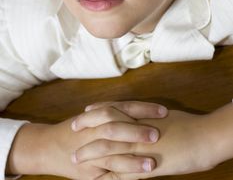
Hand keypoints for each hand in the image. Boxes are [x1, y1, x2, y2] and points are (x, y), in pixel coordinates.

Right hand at [7, 101, 167, 178]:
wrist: (49, 147)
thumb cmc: (76, 130)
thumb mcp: (93, 116)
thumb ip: (113, 112)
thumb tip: (142, 110)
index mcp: (97, 115)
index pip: (123, 108)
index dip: (143, 109)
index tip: (164, 111)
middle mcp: (93, 132)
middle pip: (116, 128)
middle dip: (136, 131)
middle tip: (157, 134)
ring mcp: (90, 153)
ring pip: (111, 154)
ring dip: (132, 160)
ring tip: (152, 164)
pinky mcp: (89, 172)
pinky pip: (107, 175)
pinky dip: (122, 177)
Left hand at [76, 109, 215, 179]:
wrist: (203, 137)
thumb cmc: (186, 124)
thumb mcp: (163, 116)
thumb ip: (146, 116)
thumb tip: (136, 116)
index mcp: (140, 116)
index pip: (112, 110)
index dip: (96, 111)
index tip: (83, 112)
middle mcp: (136, 130)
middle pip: (104, 127)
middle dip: (86, 129)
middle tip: (71, 129)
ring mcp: (139, 148)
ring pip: (108, 151)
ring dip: (91, 155)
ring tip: (76, 159)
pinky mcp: (146, 167)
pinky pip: (122, 174)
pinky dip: (108, 178)